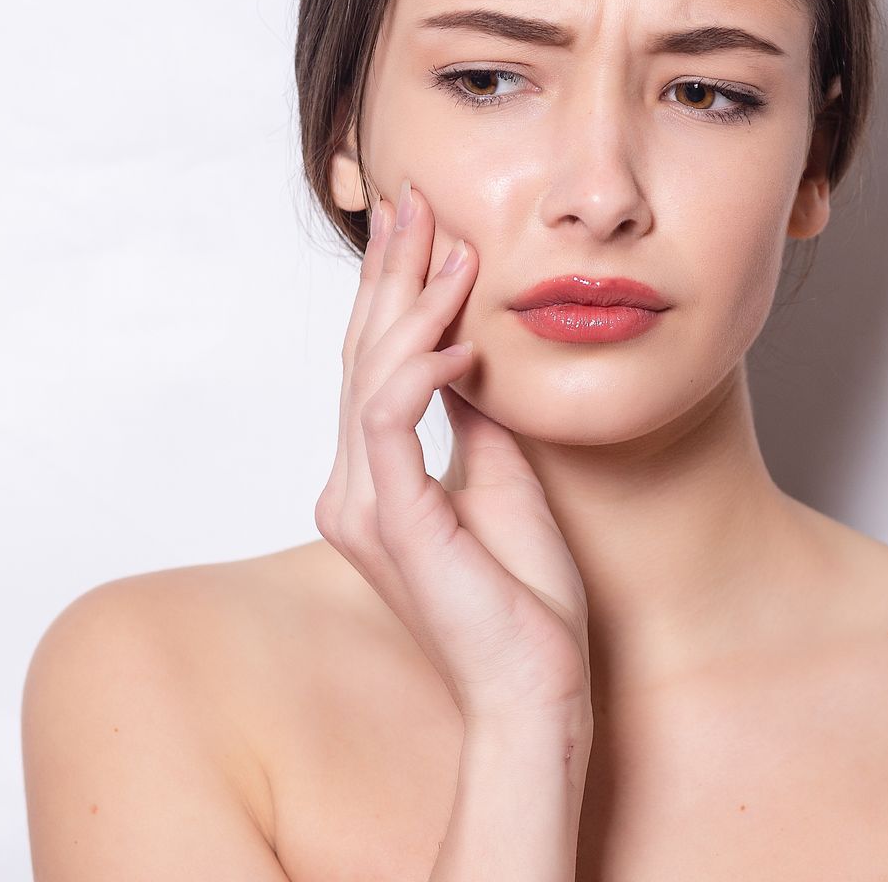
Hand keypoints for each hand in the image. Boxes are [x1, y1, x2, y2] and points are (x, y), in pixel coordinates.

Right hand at [315, 179, 591, 725]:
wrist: (535, 687)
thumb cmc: (524, 599)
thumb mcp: (502, 477)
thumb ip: (473, 416)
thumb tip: (471, 351)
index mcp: (372, 481)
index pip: (374, 365)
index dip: (393, 292)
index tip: (420, 227)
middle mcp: (352, 488)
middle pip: (363, 355)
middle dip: (391, 273)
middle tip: (415, 200)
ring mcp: (364, 505)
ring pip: (371, 375)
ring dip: (413, 303)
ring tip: (451, 247)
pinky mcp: (394, 520)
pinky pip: (390, 421)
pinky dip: (422, 369)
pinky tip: (459, 338)